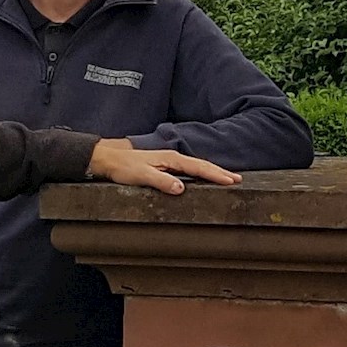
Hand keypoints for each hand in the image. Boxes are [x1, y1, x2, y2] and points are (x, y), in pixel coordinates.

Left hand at [88, 139, 239, 196]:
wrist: (108, 160)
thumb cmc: (123, 168)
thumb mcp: (141, 176)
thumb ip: (161, 182)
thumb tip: (181, 188)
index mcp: (170, 159)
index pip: (199, 167)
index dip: (216, 175)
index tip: (231, 181)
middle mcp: (172, 158)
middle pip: (202, 165)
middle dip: (220, 172)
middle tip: (237, 180)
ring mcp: (169, 161)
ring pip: (196, 166)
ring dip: (212, 172)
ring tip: (227, 179)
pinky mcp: (165, 166)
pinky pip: (189, 169)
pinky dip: (201, 173)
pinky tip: (203, 178)